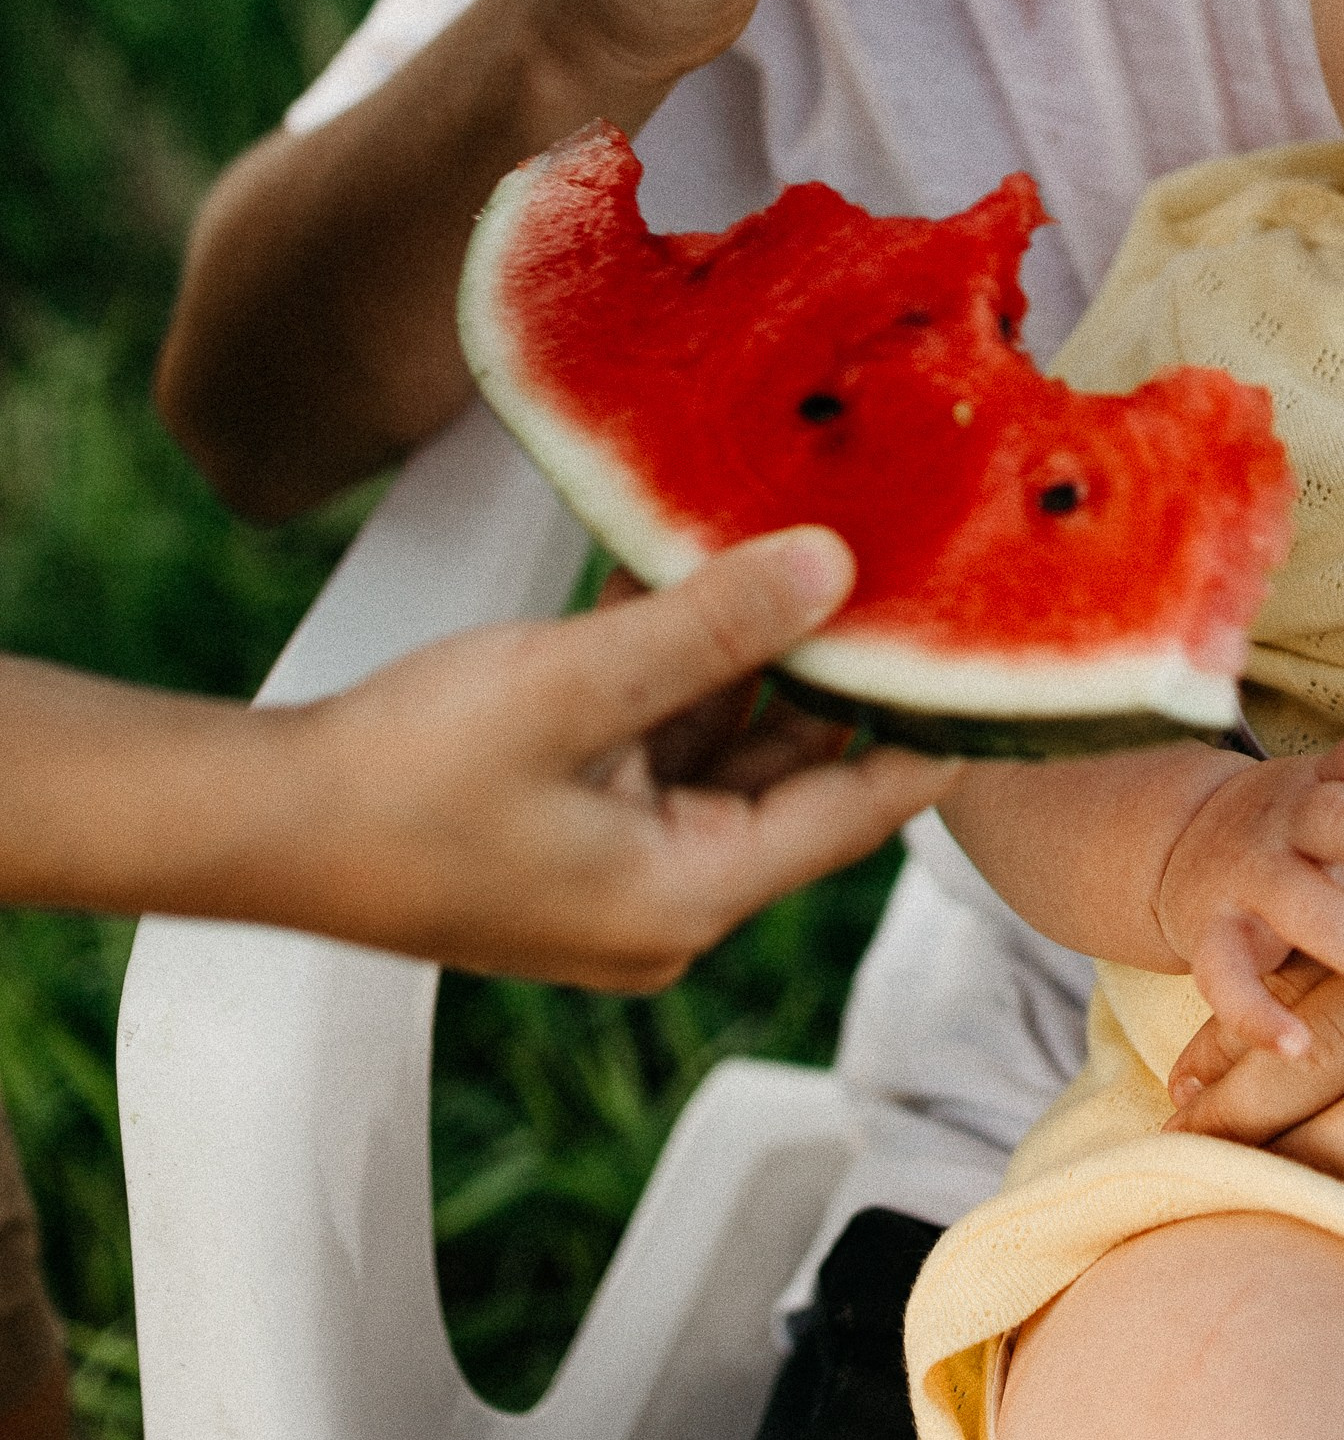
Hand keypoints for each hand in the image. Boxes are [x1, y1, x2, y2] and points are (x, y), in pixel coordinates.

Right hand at [266, 530, 937, 987]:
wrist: (255, 825)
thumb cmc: (399, 781)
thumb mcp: (575, 685)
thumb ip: (712, 628)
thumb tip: (835, 569)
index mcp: (694, 895)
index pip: (867, 805)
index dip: (935, 716)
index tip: (993, 634)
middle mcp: (673, 897)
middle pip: (801, 771)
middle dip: (840, 665)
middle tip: (904, 557)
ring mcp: (620, 866)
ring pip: (729, 745)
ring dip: (755, 654)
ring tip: (813, 542)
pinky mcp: (574, 827)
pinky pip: (660, 739)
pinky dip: (683, 667)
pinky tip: (701, 572)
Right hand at [1153, 731, 1343, 1060]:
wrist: (1187, 845)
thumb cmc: (1314, 837)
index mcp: (1329, 780)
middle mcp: (1286, 818)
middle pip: (1341, 815)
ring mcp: (1245, 875)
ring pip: (1293, 896)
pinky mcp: (1209, 936)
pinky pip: (1224, 974)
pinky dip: (1256, 1013)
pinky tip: (1302, 1048)